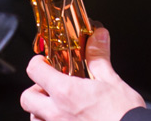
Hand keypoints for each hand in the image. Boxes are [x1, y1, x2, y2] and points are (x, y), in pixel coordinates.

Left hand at [21, 28, 145, 120]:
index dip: (38, 62)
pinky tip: (69, 120)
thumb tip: (98, 37)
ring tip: (60, 107)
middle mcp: (55, 114)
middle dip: (35, 90)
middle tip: (50, 86)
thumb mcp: (112, 82)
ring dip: (41, 111)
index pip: (34, 70)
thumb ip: (98, 58)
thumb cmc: (123, 116)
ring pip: (34, 118)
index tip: (46, 62)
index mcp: (65, 93)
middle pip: (27, 98)